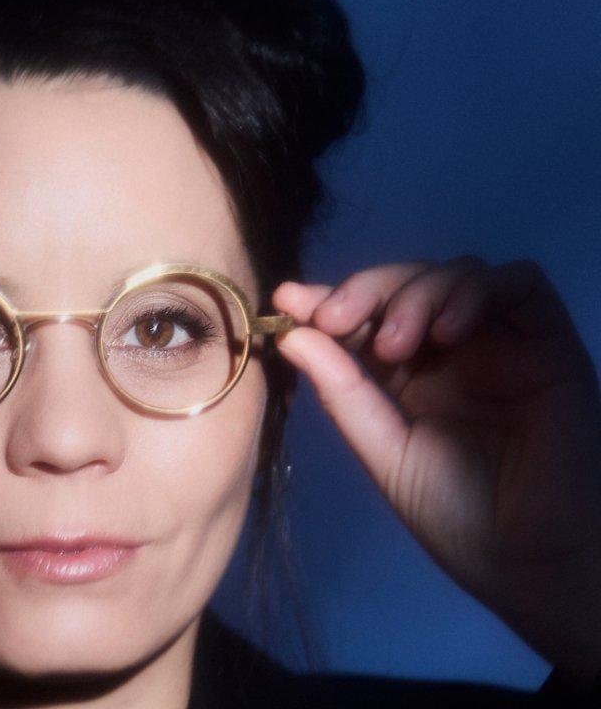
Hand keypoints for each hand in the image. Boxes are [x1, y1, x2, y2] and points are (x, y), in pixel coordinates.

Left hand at [273, 258, 600, 681]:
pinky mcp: (548, 341)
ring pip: (455, 274)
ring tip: (394, 344)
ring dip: (415, 293)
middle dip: (364, 291)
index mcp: (407, 374)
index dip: (326, 301)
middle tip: (334, 318)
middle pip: (405, 284)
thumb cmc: (457, 517)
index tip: (287, 303)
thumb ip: (343, 393)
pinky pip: (518, 284)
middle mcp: (451, 350)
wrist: (530, 562)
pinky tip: (447, 333)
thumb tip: (290, 338)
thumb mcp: (385, 452)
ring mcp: (499, 342)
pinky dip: (476, 292)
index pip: (365, 317)